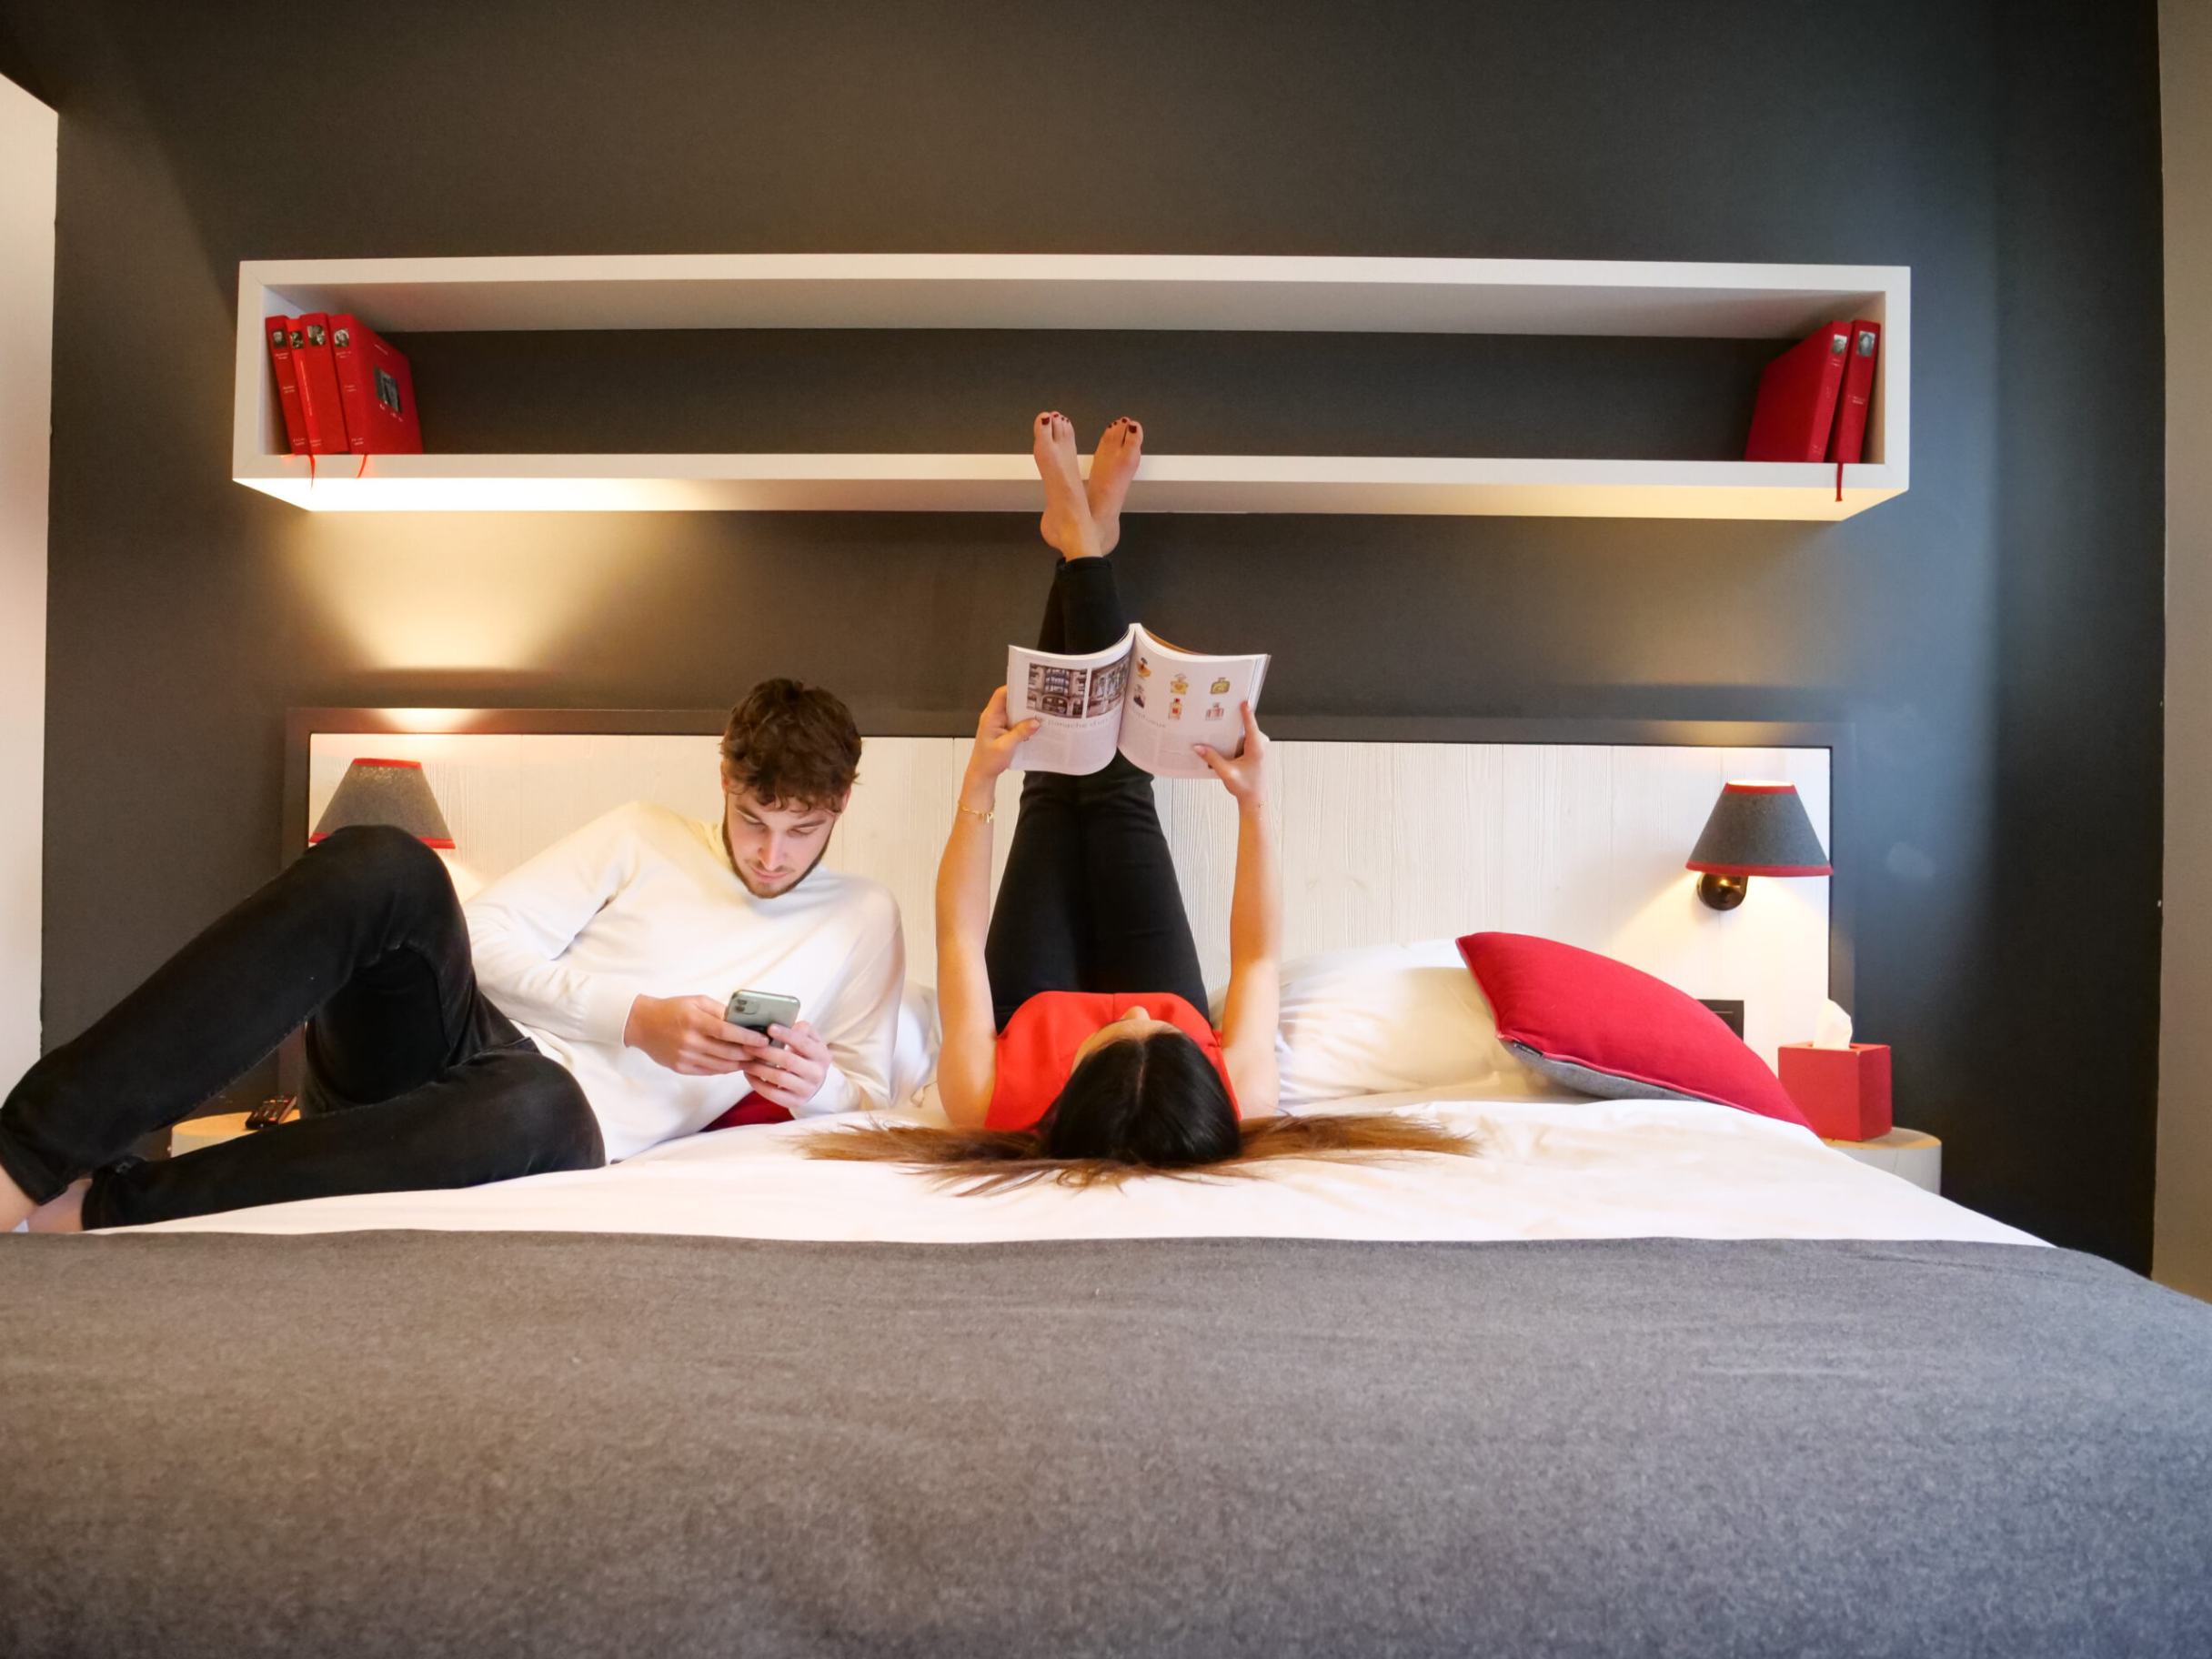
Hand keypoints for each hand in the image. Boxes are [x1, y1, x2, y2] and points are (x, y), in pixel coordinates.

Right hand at [623, 994, 768, 1076]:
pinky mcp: (681, 1068)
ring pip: (721, 1066)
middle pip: (727, 1053)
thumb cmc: (673, 1009)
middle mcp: (690, 1041)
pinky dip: (724, 1069)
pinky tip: (735, 1064)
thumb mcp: (696, 1001)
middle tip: (765, 1053)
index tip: (764, 1040)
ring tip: (754, 1060)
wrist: (642, 1024)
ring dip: (740, 1064)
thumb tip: (743, 1021)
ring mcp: (685, 1057)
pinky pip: (709, 1071)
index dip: (748, 1038)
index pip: (728, 1033)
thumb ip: (719, 1011)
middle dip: (749, 1054)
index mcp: (695, 1021)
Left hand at [742, 1020, 831, 1109]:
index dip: (786, 1035)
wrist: (814, 1082)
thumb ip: (803, 1029)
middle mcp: (817, 1074)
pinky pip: (772, 1094)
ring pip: (778, 1078)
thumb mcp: (811, 1040)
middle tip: (748, 1045)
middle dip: (766, 1052)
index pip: (803, 1043)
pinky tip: (749, 1074)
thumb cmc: (807, 1055)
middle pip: (788, 1061)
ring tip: (745, 1059)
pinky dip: (757, 1084)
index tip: (769, 1028)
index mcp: (822, 1055)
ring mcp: (806, 1090)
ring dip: (758, 1068)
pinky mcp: (795, 1102)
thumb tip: (790, 1026)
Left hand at [966, 686, 1039, 783]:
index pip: (1001, 694)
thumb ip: (1020, 733)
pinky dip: (1024, 722)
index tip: (1029, 687)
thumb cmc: (988, 761)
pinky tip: (1034, 726)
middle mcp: (994, 717)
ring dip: (1026, 713)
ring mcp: (998, 723)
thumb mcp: (1006, 747)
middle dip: (1025, 701)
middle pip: (1010, 701)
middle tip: (1040, 700)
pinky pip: (1016, 721)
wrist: (982, 773)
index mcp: (990, 717)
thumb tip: (1035, 722)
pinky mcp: (1003, 730)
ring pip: (1014, 711)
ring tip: (1040, 713)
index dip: (1014, 688)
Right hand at [1195, 702, 1271, 808]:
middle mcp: (1260, 745)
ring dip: (1230, 731)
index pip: (1251, 725)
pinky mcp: (1255, 749)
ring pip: (1243, 732)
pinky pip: (1243, 738)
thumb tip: (1199, 747)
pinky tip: (1222, 742)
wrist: (1255, 799)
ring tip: (1217, 730)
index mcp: (1257, 748)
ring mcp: (1259, 746)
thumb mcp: (1226, 773)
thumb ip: (1212, 758)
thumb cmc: (1246, 788)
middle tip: (1218, 714)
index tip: (1242, 700)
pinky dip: (1233, 739)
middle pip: (1244, 726)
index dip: (1246, 712)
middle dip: (1230, 721)